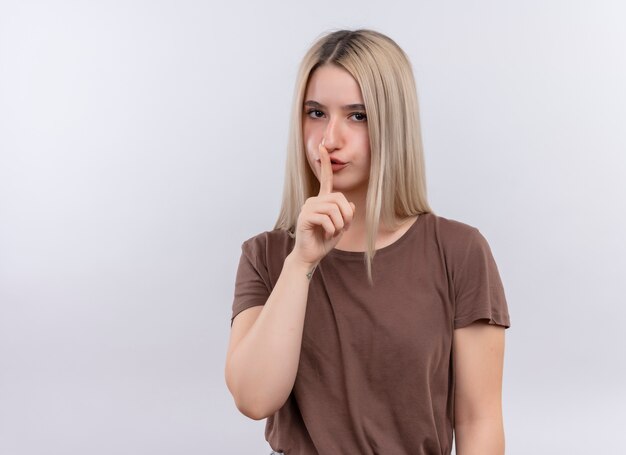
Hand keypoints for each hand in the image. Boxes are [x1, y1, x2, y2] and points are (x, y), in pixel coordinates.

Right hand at [291, 141, 355, 265]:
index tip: (323, 146)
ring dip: (339, 225)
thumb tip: (350, 205)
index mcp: (322, 200)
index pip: (325, 179)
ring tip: (333, 233)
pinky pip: (327, 219)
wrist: (310, 256)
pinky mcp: (305, 217)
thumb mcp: (341, 226)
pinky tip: (326, 235)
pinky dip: (332, 230)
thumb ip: (346, 213)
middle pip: (339, 198)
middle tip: (343, 228)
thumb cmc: (324, 241)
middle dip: (347, 215)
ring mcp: (307, 208)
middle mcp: (313, 201)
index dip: (325, 163)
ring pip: (334, 209)